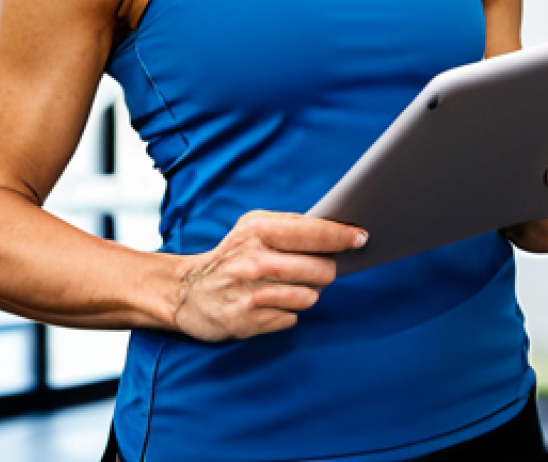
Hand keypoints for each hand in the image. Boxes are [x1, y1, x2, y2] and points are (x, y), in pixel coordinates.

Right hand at [172, 210, 366, 341]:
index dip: (342, 236)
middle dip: (325, 270)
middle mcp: (255, 262)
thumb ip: (291, 225)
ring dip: (307, 292)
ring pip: (310, 297)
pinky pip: (292, 318)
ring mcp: (252, 294)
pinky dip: (288, 311)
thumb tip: (336, 229)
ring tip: (288, 286)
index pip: (313, 232)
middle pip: (320, 269)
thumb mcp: (254, 226)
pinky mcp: (249, 323)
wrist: (186, 291)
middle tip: (316, 268)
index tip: (361, 238)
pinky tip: (270, 303)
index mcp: (258, 231)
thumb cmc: (233, 254)